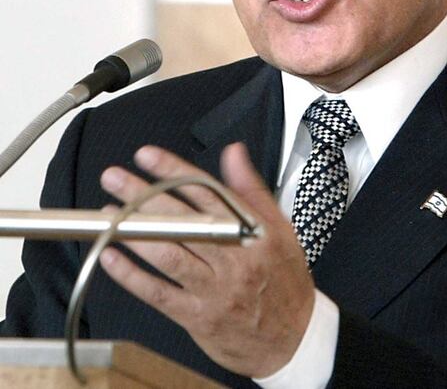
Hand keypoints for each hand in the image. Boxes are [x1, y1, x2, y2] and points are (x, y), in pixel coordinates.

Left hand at [98, 143, 314, 377]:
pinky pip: (159, 293)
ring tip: (109, 213)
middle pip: (184, 221)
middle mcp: (234, 260)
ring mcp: (214, 291)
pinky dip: (132, 275)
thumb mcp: (280, 228)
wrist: (293, 337)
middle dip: (145, 196)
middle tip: (116, 178)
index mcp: (254, 233)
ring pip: (169, 256)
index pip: (209, 193)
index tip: (148, 157)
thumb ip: (251, 189)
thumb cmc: (285, 280)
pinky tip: (112, 256)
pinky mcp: (197, 318)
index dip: (175, 172)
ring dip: (135, 232)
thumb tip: (234, 153)